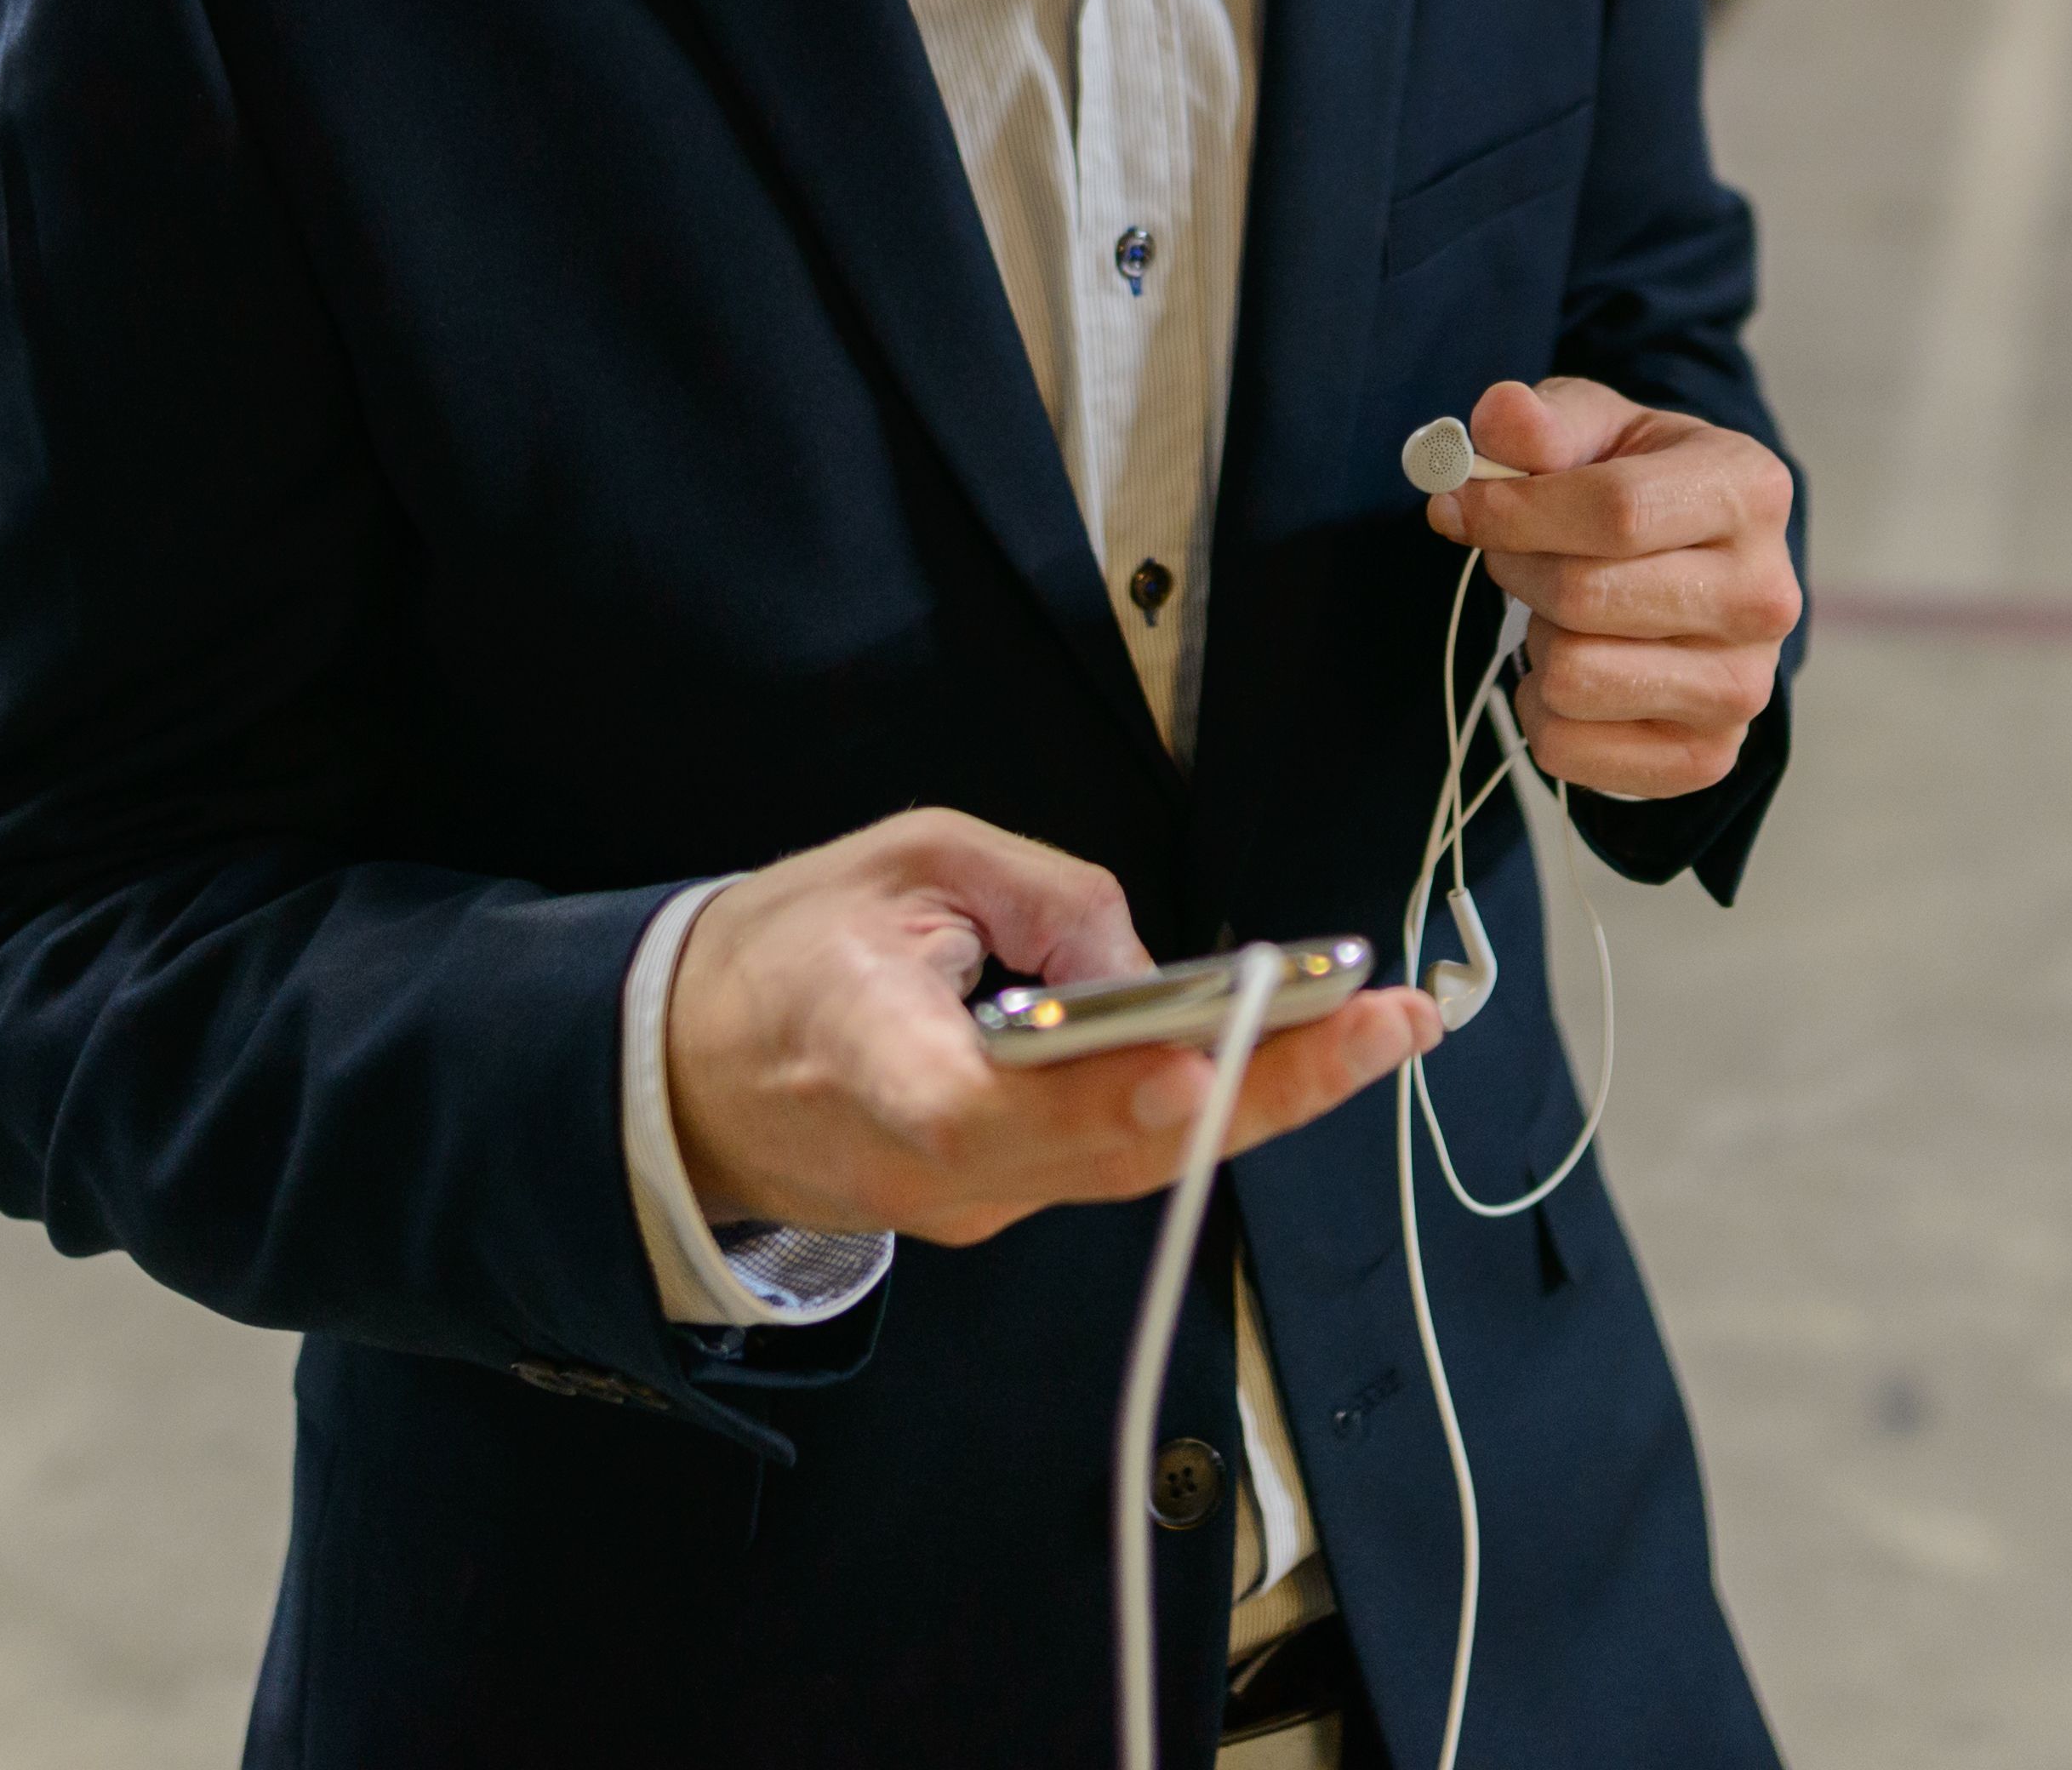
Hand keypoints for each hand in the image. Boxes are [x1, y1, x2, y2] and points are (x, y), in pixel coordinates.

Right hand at [662, 809, 1438, 1248]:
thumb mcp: (907, 860)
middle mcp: (925, 1160)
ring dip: (1264, 1100)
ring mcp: (965, 1204)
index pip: (980, 1107)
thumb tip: (1146, 965)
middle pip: (1105, 1152)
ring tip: (1382, 1029)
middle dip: (1258, 1088)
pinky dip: (1207, 1110)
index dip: (1092, 1103)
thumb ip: (1040, 895)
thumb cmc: (794, 951)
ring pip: (1131, 1169)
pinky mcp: (995, 1210)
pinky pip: (1114, 1165)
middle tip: (1380, 1025)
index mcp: (866, 1053)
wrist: (689, 1077)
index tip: (1190, 1071)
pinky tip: (1297, 1054)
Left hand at [1423, 375, 1801, 799]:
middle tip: (1518, 556)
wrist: (1697, 572)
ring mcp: (1743, 688)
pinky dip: (1540, 710)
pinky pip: (1565, 747)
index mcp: (1750, 491)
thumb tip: (1502, 418)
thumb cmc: (1639, 489)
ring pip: (1570, 677)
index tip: (1459, 504)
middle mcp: (1766, 596)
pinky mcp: (1705, 758)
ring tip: (1563, 615)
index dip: (1513, 510)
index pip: (1614, 510)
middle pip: (1584, 596)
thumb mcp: (1597, 430)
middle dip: (1518, 569)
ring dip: (1535, 641)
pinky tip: (1575, 670)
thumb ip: (1545, 419)